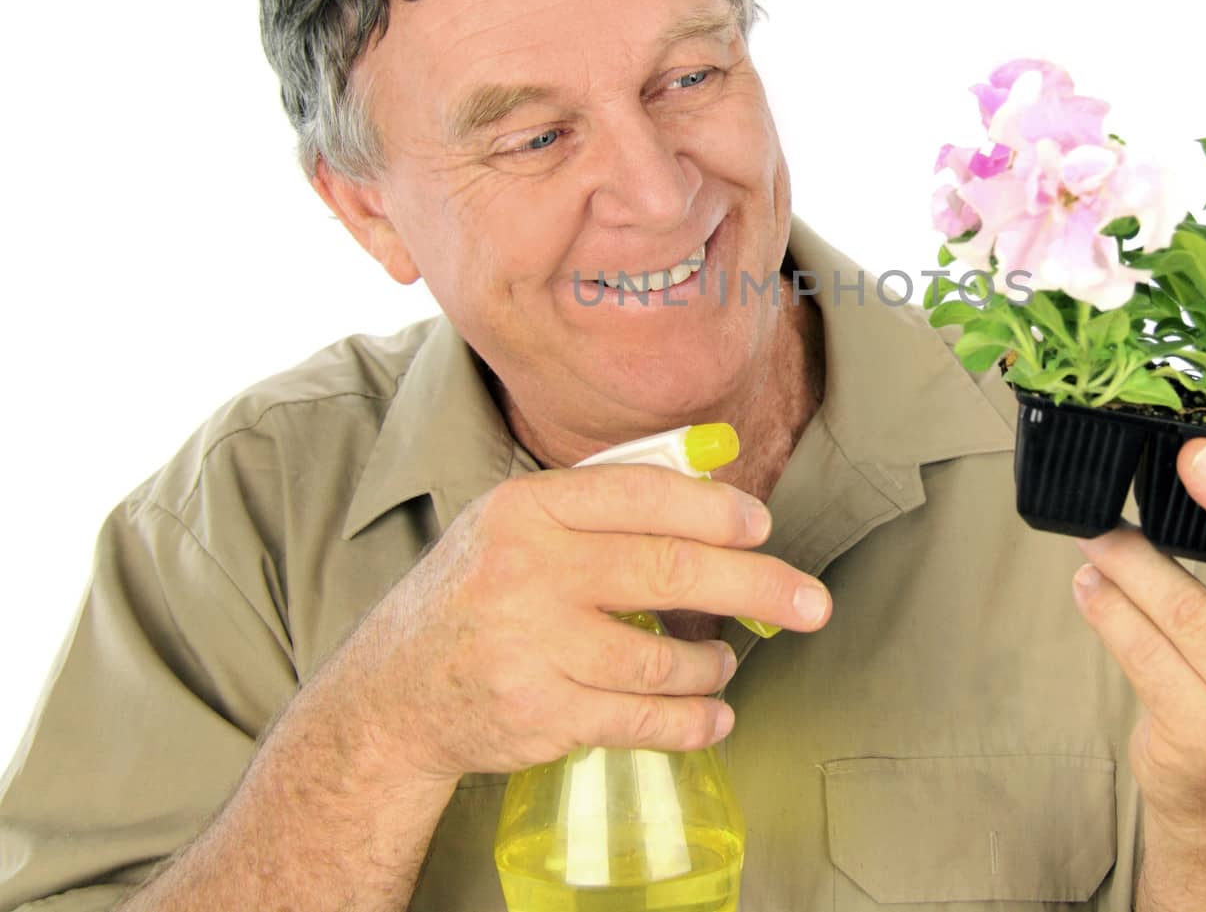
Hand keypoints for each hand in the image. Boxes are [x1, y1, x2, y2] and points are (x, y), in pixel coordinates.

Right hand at [328, 465, 831, 780]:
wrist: (393, 692)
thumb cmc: (475, 594)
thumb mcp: (513, 523)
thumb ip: (599, 503)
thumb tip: (713, 486)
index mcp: (527, 507)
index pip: (642, 496)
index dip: (716, 511)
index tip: (763, 528)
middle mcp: (527, 571)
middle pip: (669, 571)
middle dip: (756, 586)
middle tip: (811, 603)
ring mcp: (532, 647)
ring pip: (663, 655)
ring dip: (713, 663)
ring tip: (725, 660)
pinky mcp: (541, 714)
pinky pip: (642, 719)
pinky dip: (693, 721)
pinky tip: (714, 715)